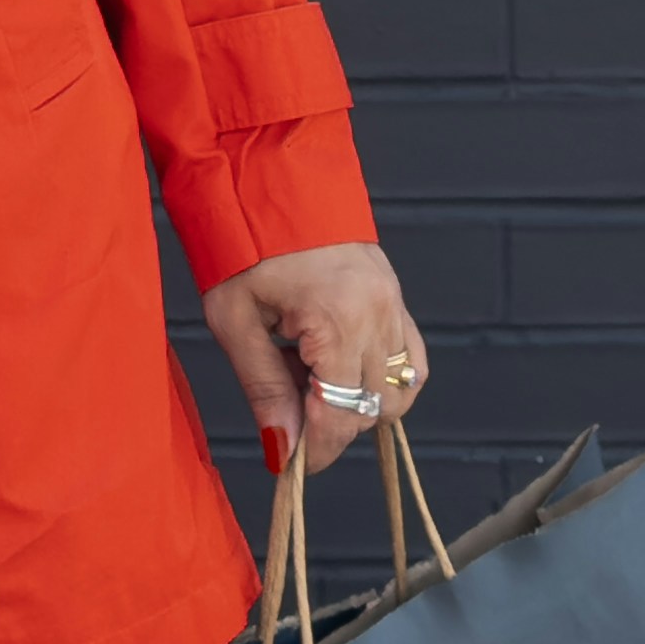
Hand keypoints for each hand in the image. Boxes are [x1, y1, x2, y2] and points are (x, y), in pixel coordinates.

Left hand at [192, 245, 427, 492]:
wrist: (265, 177)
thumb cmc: (240, 242)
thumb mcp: (233, 318)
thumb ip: (262, 386)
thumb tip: (283, 449)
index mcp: (337, 318)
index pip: (341, 415)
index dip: (316, 451)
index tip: (289, 466)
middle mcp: (378, 313)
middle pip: (372, 408)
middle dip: (330, 425)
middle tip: (283, 403)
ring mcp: (394, 303)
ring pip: (398, 390)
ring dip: (357, 402)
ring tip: (306, 377)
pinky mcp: (397, 295)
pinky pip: (411, 359)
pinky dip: (384, 379)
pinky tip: (339, 368)